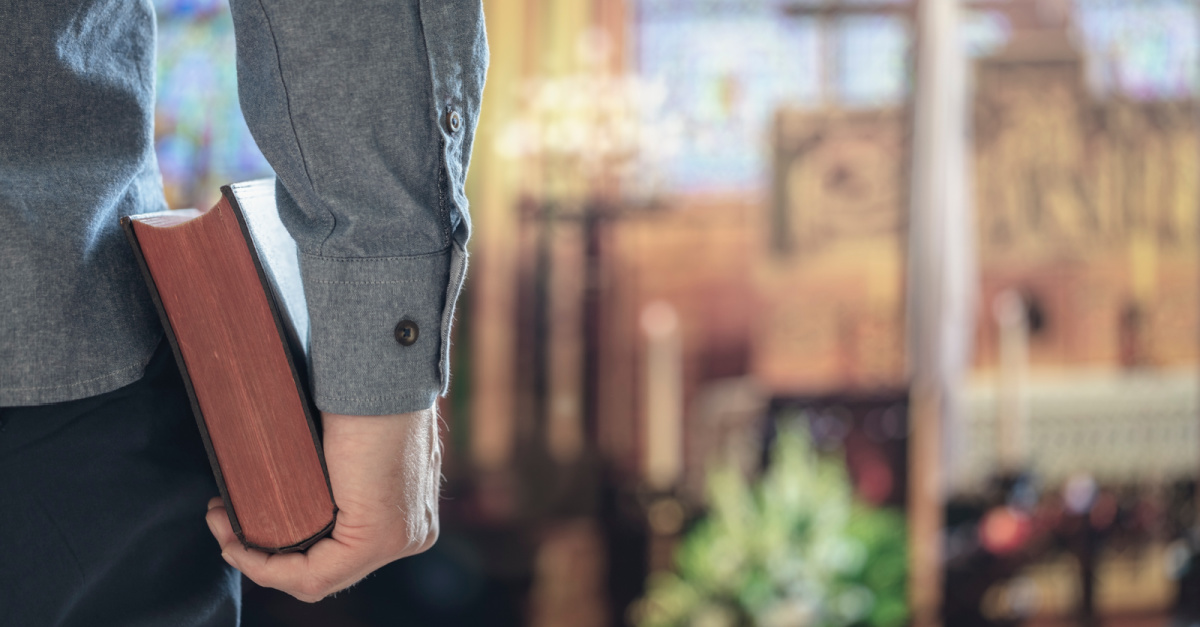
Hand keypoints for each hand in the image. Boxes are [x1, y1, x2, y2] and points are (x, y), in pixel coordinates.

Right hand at [205, 406, 441, 602]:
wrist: (383, 371)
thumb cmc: (366, 390)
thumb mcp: (351, 443)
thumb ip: (336, 474)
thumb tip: (291, 484)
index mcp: (409, 513)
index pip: (340, 555)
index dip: (281, 550)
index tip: (239, 519)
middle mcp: (412, 533)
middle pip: (327, 569)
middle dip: (263, 553)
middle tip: (223, 519)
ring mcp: (400, 540)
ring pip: (317, 577)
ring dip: (256, 559)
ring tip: (221, 523)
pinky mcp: (378, 538)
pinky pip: (315, 576)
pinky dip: (267, 567)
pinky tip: (236, 544)